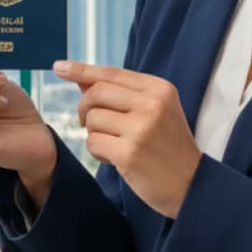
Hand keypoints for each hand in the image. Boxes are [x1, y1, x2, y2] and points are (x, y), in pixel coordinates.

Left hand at [55, 59, 201, 218]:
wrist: (191, 185)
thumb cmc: (168, 147)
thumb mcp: (154, 111)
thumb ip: (121, 94)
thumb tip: (81, 79)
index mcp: (159, 89)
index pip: (111, 73)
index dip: (82, 70)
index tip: (60, 67)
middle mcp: (152, 104)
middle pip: (96, 93)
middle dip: (84, 107)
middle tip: (89, 123)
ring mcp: (141, 128)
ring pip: (92, 119)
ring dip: (94, 133)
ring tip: (113, 144)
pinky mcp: (129, 153)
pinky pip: (93, 142)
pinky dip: (97, 151)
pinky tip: (114, 158)